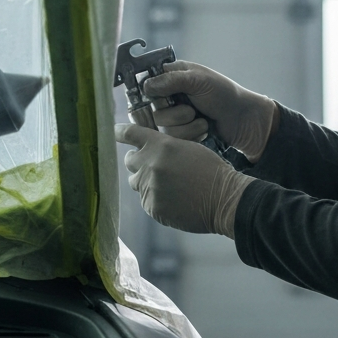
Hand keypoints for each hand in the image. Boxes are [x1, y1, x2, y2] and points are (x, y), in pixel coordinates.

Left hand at [115, 123, 251, 236]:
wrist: (224, 198)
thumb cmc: (211, 171)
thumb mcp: (188, 148)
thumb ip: (164, 148)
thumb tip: (148, 151)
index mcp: (160, 145)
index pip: (130, 134)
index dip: (120, 132)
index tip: (114, 132)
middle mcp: (150, 164)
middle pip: (129, 160)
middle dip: (137, 162)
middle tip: (150, 166)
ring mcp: (149, 187)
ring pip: (136, 182)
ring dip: (145, 181)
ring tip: (167, 185)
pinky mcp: (151, 206)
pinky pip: (145, 200)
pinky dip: (155, 200)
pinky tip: (173, 200)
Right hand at [142, 60, 276, 161]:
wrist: (243, 120)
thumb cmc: (225, 94)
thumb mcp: (199, 80)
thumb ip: (171, 80)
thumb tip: (146, 85)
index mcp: (172, 77)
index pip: (146, 85)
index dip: (152, 95)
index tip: (164, 99)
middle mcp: (169, 96)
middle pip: (152, 111)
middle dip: (175, 114)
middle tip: (192, 110)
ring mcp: (174, 116)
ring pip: (162, 128)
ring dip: (186, 127)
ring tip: (203, 121)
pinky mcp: (180, 133)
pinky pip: (173, 140)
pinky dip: (190, 136)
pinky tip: (203, 130)